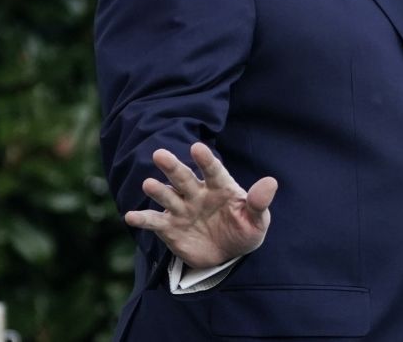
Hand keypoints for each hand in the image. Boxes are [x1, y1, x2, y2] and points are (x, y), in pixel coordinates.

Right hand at [124, 142, 277, 268]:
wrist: (228, 253)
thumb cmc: (244, 229)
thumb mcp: (257, 220)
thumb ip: (260, 202)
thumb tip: (271, 182)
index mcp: (219, 186)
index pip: (213, 170)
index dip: (205, 159)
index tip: (197, 148)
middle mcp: (197, 193)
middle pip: (183, 177)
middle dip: (172, 166)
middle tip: (160, 154)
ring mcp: (181, 209)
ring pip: (167, 196)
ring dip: (157, 190)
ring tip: (149, 184)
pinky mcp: (170, 228)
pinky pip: (155, 221)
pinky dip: (142, 219)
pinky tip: (130, 216)